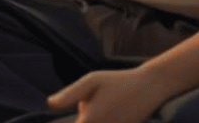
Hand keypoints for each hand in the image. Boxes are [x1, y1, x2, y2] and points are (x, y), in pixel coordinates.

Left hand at [48, 67, 172, 122]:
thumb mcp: (92, 80)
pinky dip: (107, 120)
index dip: (74, 121)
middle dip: (84, 118)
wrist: (149, 88)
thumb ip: (69, 94)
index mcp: (88, 120)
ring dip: (94, 119)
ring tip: (109, 105)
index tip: (82, 109)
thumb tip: (49, 103)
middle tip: (101, 101)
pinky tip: (116, 108)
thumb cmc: (118, 82)